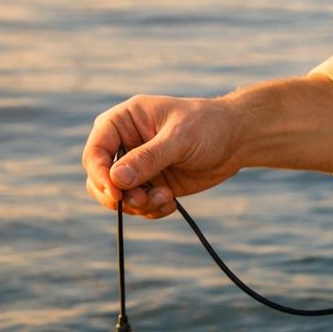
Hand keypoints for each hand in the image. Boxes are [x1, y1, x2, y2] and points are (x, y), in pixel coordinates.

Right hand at [82, 95, 244, 217]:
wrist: (236, 140)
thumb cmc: (208, 126)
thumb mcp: (180, 138)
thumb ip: (149, 157)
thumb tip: (116, 179)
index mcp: (122, 121)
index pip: (96, 151)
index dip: (100, 174)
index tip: (117, 193)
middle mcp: (124, 144)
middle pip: (99, 179)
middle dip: (119, 196)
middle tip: (144, 201)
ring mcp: (136, 167)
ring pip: (117, 197)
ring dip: (139, 205)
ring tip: (166, 199)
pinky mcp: (150, 185)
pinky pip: (137, 206)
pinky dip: (151, 210)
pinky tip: (171, 203)